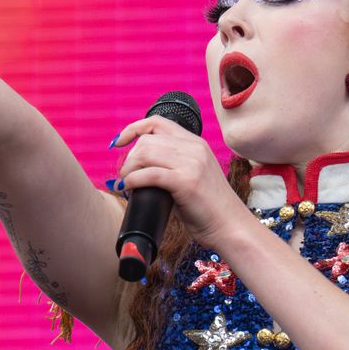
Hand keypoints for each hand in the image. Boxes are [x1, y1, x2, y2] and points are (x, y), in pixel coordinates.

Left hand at [112, 115, 258, 252]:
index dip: (133, 129)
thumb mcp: (193, 176)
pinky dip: (132, 180)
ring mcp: (192, 164)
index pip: (158, 122)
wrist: (230, 226)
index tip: (118, 143)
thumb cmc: (208, 208)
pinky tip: (130, 189)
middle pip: (147, 140)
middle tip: (125, 177)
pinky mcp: (187, 182)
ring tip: (127, 184)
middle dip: (129, 158)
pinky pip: (149, 174)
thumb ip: (174, 165)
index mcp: (196, 143)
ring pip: (145, 153)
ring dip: (128, 170)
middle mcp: (195, 148)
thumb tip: (140, 168)